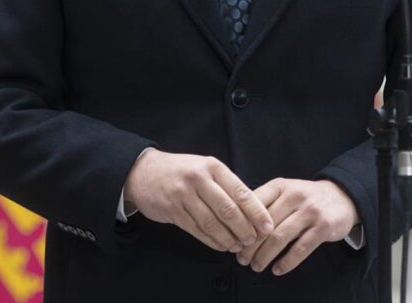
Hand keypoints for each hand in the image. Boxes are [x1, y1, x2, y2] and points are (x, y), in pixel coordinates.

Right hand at [123, 150, 273, 252]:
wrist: (143, 172)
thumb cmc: (181, 171)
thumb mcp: (205, 168)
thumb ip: (225, 185)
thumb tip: (252, 209)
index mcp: (212, 166)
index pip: (241, 191)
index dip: (257, 212)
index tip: (267, 226)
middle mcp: (199, 179)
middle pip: (228, 210)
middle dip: (244, 229)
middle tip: (253, 240)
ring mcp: (184, 195)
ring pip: (212, 223)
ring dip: (228, 238)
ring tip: (238, 246)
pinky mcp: (173, 210)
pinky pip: (197, 230)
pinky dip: (212, 241)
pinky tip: (221, 245)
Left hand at [236, 178, 358, 275]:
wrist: (341, 196)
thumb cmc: (305, 198)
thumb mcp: (285, 191)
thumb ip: (265, 202)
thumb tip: (237, 223)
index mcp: (280, 186)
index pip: (254, 203)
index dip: (241, 224)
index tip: (233, 239)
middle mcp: (295, 196)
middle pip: (265, 224)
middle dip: (250, 245)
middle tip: (241, 258)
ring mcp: (310, 211)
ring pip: (280, 237)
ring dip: (264, 256)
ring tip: (256, 266)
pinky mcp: (323, 227)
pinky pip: (300, 249)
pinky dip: (286, 262)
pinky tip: (277, 269)